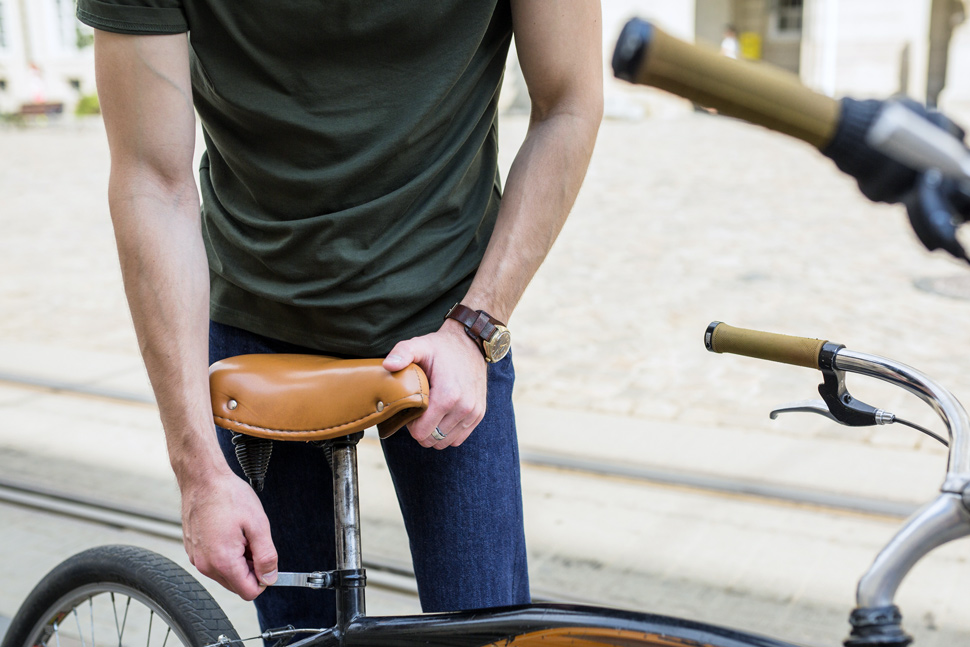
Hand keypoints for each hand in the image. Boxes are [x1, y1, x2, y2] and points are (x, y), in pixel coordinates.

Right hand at [180, 470, 277, 599]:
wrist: (202, 479)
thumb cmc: (228, 496)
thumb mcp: (258, 525)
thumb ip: (266, 556)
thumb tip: (270, 578)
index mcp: (223, 561)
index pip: (248, 591)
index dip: (264, 579)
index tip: (267, 560)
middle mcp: (206, 565)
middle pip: (237, 585)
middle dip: (251, 568)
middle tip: (253, 541)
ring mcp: (197, 558)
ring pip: (226, 574)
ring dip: (238, 560)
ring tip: (240, 534)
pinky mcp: (193, 551)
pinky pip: (214, 562)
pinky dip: (225, 553)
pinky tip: (228, 531)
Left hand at [383, 320, 487, 448]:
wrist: (470, 343)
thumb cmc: (441, 347)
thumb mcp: (419, 345)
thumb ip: (402, 354)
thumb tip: (388, 365)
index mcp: (447, 395)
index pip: (421, 432)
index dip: (410, 424)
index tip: (410, 408)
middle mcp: (464, 407)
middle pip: (432, 439)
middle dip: (421, 428)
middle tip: (418, 410)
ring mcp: (473, 412)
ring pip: (445, 442)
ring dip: (434, 432)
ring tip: (430, 412)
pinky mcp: (478, 414)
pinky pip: (459, 438)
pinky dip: (448, 432)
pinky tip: (442, 416)